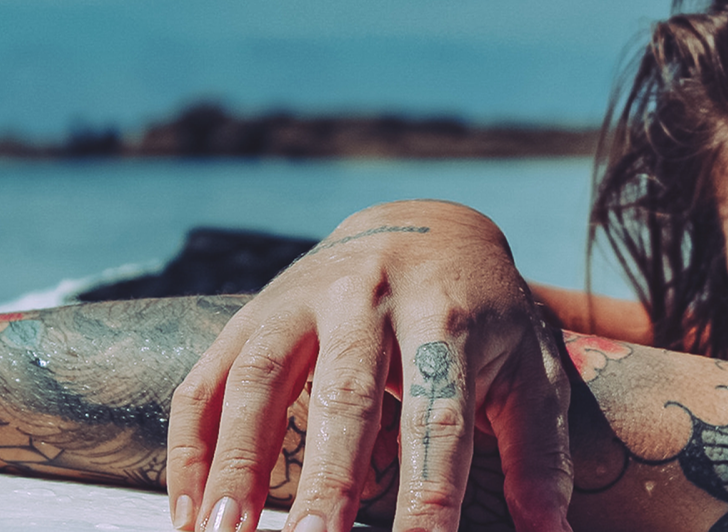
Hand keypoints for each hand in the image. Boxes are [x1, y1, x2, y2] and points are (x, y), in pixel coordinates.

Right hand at [166, 200, 572, 531]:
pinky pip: (208, 379)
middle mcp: (371, 297)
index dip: (429, 494)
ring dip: (236, 464)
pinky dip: (191, 447)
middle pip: (343, 395)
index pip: (437, 417)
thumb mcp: (529, 369)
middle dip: (325, 480)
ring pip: (259, 379)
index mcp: (449, 316)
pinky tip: (189, 513)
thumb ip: (538, 451)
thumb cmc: (485, 316)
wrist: (427, 224)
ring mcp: (301, 299)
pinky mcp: (252, 310)